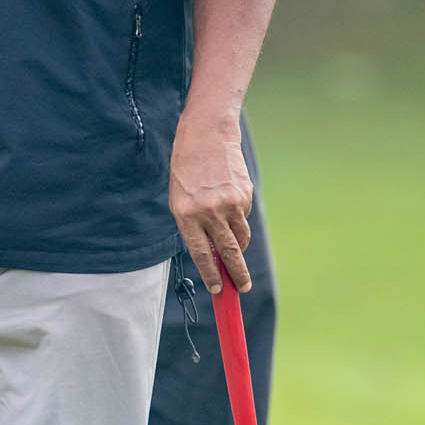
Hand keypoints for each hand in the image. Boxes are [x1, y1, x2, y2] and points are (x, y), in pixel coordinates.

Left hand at [170, 106, 252, 293]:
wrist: (206, 135)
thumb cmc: (187, 171)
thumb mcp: (180, 200)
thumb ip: (193, 228)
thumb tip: (212, 256)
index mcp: (187, 214)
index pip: (202, 254)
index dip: (211, 275)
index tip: (218, 289)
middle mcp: (209, 211)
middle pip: (229, 253)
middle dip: (238, 275)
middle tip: (243, 288)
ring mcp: (230, 202)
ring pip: (241, 237)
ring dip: (239, 246)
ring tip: (233, 243)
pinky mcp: (245, 194)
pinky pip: (244, 217)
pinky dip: (238, 218)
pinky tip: (229, 201)